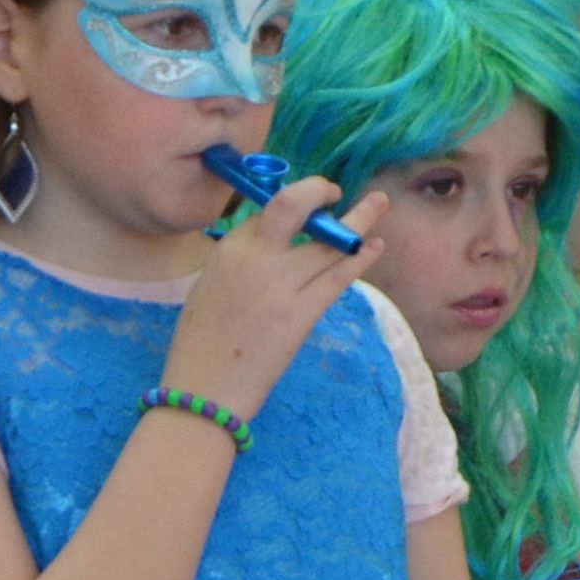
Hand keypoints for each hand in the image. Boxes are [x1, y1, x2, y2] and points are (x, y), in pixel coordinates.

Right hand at [155, 171, 380, 422]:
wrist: (202, 389)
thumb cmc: (200, 343)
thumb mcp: (211, 285)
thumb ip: (243, 261)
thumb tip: (278, 247)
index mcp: (229, 249)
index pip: (269, 214)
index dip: (291, 209)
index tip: (306, 211)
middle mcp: (256, 258)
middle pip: (294, 207)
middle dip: (319, 191)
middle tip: (335, 190)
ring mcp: (281, 285)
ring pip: (328, 243)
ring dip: (359, 219)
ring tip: (379, 202)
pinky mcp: (301, 315)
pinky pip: (338, 278)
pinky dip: (359, 257)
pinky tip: (374, 245)